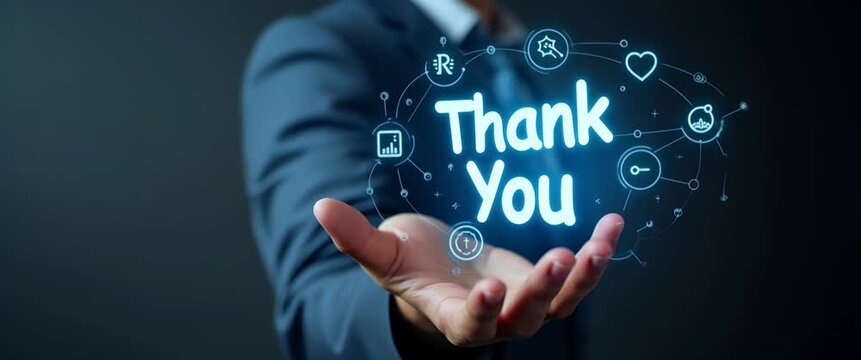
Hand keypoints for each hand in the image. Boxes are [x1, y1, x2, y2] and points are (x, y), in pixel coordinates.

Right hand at [313, 198, 622, 346]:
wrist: (443, 273)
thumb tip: (321, 207)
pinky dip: (597, 255)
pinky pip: (577, 276)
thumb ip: (357, 238)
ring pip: (560, 304)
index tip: (490, 288)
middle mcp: (493, 317)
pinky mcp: (544, 282)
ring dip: (582, 280)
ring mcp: (523, 301)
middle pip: (523, 318)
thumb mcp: (383, 254)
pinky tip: (612, 225)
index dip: (480, 312)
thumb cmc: (410, 267)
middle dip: (541, 291)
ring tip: (596, 246)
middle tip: (557, 260)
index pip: (468, 325)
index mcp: (451, 314)